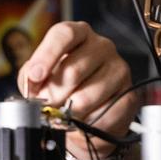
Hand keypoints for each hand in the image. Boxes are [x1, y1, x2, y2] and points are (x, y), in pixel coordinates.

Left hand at [19, 21, 137, 149]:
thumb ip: (31, 77)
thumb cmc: (62, 89)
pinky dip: (86, 125)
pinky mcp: (129, 94)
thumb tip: (33, 81)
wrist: (87, 115)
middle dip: (54, 96)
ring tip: (67, 113)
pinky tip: (84, 120)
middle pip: (73, 71)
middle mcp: (102, 46)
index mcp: (78, 34)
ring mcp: (119, 69)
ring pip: (85, 98)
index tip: (35, 76)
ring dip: (70, 113)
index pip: (64, 34)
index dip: (47, 56)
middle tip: (49, 106)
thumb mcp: (40, 78)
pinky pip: (102, 115)